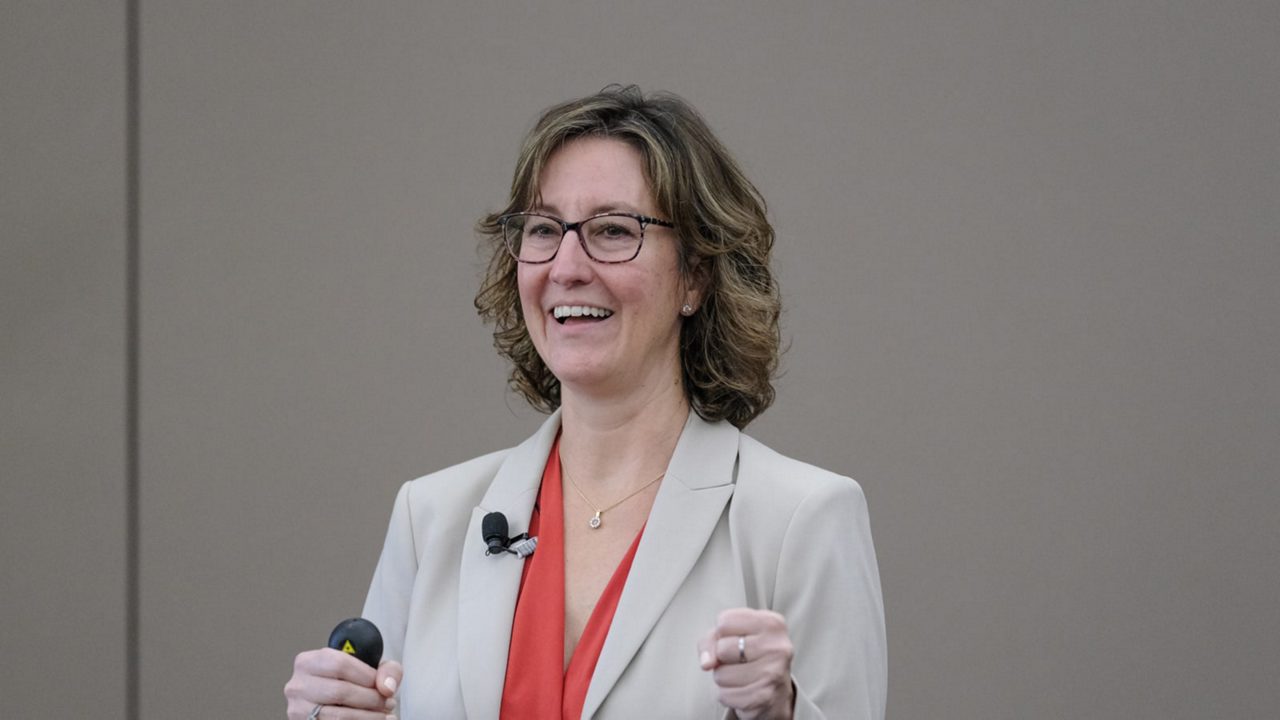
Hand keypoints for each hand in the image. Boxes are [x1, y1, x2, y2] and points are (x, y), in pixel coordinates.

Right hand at [284, 648, 401, 718]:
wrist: (333, 701)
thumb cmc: (349, 682)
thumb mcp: (369, 667)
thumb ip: (387, 670)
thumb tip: (387, 687)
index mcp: (309, 662)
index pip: (340, 664)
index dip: (367, 677)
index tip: (383, 686)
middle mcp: (298, 685)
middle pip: (340, 691)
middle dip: (371, 700)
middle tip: (388, 703)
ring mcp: (297, 709)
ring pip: (337, 716)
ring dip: (367, 717)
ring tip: (384, 716)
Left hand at [698, 608, 794, 719]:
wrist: (776, 691)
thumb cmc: (751, 656)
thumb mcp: (732, 636)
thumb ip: (711, 639)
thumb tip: (706, 663)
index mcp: (771, 622)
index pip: (724, 621)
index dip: (722, 634)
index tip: (737, 640)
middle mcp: (777, 646)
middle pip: (722, 648)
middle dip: (722, 658)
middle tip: (740, 661)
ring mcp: (773, 672)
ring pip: (721, 674)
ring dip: (724, 678)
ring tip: (742, 676)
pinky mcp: (764, 697)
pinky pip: (725, 695)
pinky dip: (728, 695)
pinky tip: (743, 690)